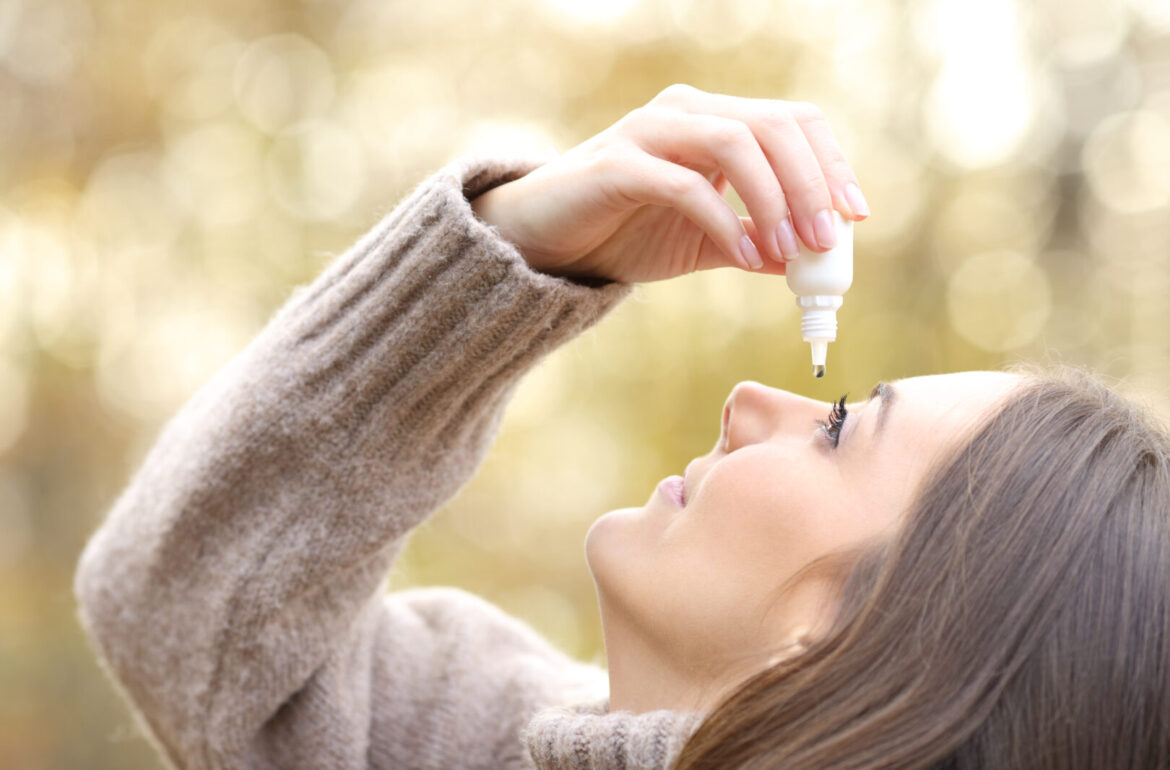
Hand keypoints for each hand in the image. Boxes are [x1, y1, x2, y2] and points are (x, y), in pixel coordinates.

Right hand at [469, 84, 868, 283]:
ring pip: (736, 143)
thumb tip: (807, 264)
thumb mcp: (701, 241)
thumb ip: (752, 243)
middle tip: (828, 240)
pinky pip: (687, 185)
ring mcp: (649, 132)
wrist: (543, 244)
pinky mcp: (618, 165)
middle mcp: (684, 111)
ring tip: (792, 251)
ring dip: (775, 200)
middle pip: (773, 126)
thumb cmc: (621, 233)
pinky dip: (726, 221)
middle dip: (812, 183)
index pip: (791, 121)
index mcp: (710, 119)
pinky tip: (745, 255)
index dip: (831, 164)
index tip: (856, 215)